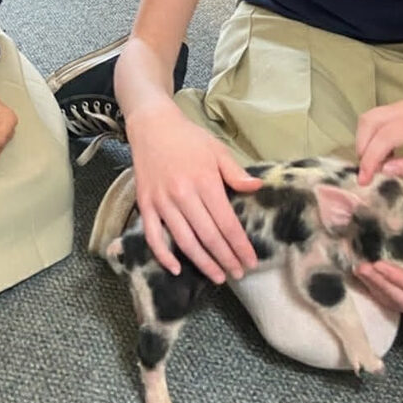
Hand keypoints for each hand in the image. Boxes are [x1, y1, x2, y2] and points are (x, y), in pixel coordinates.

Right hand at [126, 100, 262, 284]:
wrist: (152, 126)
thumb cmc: (189, 139)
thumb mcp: (217, 150)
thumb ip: (236, 173)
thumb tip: (257, 187)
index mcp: (205, 182)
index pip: (226, 223)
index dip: (240, 246)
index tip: (251, 261)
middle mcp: (183, 195)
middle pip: (208, 236)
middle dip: (226, 259)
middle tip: (238, 274)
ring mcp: (162, 202)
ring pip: (184, 241)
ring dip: (203, 263)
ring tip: (218, 276)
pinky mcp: (145, 205)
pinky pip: (153, 236)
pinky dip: (164, 255)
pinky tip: (176, 269)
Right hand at [356, 99, 402, 183]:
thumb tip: (387, 171)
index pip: (386, 135)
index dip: (371, 158)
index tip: (365, 181)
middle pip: (370, 121)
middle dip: (362, 149)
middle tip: (368, 176)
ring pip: (371, 117)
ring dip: (365, 141)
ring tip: (375, 167)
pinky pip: (379, 119)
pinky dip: (373, 137)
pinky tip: (386, 157)